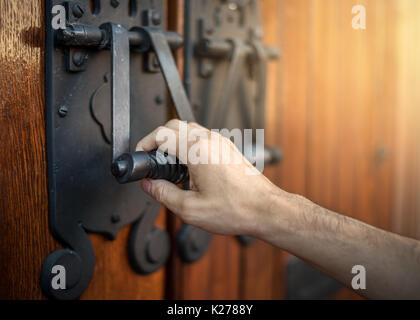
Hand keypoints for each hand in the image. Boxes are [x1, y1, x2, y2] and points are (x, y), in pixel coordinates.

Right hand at [136, 119, 278, 235]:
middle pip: (174, 125)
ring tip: (169, 165)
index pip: (162, 134)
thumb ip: (163, 194)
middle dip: (158, 138)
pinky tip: (189, 167)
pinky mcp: (228, 148)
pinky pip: (202, 138)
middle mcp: (210, 140)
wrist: (266, 209)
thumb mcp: (191, 209)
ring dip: (174, 141)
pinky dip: (189, 145)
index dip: (145, 142)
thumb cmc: (237, 208)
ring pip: (189, 129)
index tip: (140, 153)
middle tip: (151, 157)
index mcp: (198, 151)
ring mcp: (222, 142)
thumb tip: (150, 185)